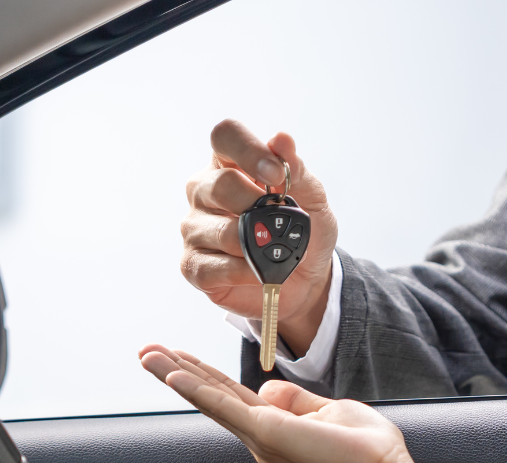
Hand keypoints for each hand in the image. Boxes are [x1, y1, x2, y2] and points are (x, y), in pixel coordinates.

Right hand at [140, 346, 434, 462]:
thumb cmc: (363, 444)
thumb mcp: (327, 410)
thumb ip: (296, 400)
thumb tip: (268, 388)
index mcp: (274, 429)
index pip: (229, 395)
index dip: (203, 374)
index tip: (179, 356)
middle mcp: (259, 436)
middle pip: (211, 395)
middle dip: (177, 370)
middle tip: (146, 351)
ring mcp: (259, 436)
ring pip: (209, 397)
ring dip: (176, 374)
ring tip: (146, 355)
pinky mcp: (265, 432)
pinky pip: (223, 405)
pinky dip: (196, 388)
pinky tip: (173, 375)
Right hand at [181, 120, 337, 356]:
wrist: (305, 282)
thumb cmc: (302, 234)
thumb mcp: (312, 200)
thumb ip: (298, 171)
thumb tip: (282, 140)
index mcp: (230, 164)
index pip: (225, 135)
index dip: (249, 150)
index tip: (277, 175)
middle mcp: (204, 191)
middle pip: (220, 185)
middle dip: (256, 207)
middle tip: (277, 225)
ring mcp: (194, 228)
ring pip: (220, 231)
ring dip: (255, 246)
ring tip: (270, 253)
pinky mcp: (193, 265)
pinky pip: (213, 266)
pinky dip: (243, 272)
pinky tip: (257, 272)